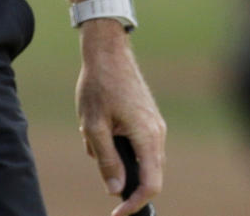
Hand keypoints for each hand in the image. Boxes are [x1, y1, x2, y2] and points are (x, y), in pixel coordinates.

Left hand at [75, 23, 165, 215]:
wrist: (107, 50)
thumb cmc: (99, 84)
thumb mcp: (94, 124)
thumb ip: (106, 159)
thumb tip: (115, 190)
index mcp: (147, 136)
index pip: (150, 184)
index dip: (135, 203)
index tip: (117, 212)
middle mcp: (157, 133)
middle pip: (147, 173)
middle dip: (121, 176)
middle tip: (97, 162)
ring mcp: (155, 124)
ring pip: (140, 156)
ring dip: (116, 155)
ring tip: (91, 135)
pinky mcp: (148, 117)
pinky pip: (137, 141)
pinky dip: (119, 142)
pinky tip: (98, 126)